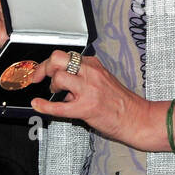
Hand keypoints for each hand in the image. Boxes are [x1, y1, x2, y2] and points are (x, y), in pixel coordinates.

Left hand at [30, 51, 153, 148]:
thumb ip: (85, 75)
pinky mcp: (86, 108)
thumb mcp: (105, 79)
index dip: (49, 63)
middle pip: (58, 59)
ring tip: (56, 93)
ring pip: (58, 78)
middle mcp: (91, 74)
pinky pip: (58, 107)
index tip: (42, 70)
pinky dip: (44, 106)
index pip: (66, 55)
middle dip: (44, 67)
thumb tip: (64, 77)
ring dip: (51, 86)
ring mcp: (88, 90)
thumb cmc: (122, 102)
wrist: (136, 118)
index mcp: (94, 66)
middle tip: (39, 77)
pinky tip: (38, 105)